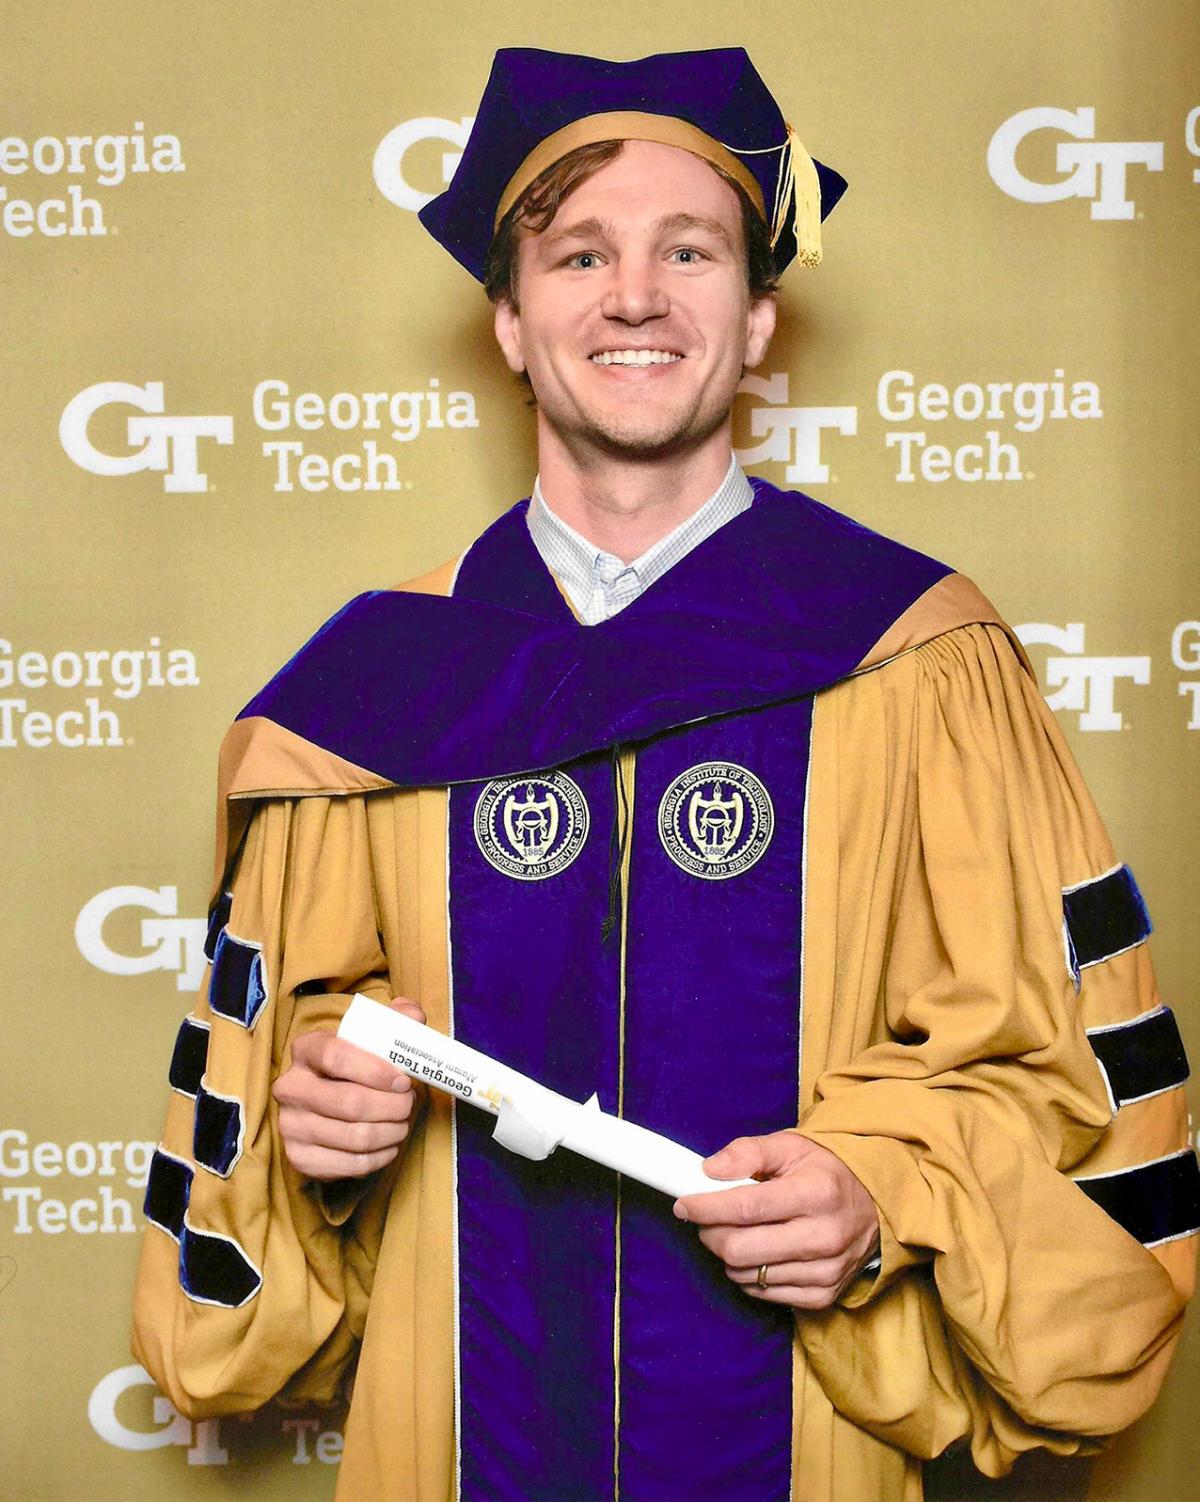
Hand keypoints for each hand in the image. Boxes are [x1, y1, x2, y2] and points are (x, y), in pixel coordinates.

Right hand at [272, 997, 425, 1180]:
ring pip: (354, 1137)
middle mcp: (290, 1087)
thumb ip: (396, 1021)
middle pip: (349, 1103)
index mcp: (306, 1049)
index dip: (375, 1070)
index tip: (403, 1080)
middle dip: (391, 1106)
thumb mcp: (372, 1037)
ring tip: (402, 1123)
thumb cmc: (356, 1065)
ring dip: (391, 1133)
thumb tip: (414, 1016)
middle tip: (409, 1104)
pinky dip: (379, 1158)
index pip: (336, 1056)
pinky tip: (388, 1145)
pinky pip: (349, 1165)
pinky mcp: (299, 1157)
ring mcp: (291, 1125)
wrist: (328, 1102)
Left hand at [672, 1131, 879, 1308]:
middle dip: (710, 1232)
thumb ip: (748, 1152)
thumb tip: (709, 1170)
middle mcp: (824, 1236)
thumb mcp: (791, 1147)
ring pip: (747, 1275)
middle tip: (706, 1218)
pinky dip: (750, 1274)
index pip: (746, 1208)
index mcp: (817, 1193)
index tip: (684, 1203)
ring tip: (735, 1231)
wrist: (875, 1205)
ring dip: (728, 1254)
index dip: (706, 1206)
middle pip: (740, 1249)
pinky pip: (764, 1294)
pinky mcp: (824, 1296)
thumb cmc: (826, 1171)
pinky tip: (758, 1251)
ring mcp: (826, 1271)